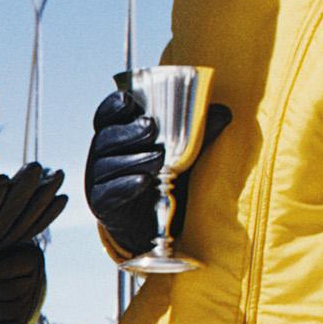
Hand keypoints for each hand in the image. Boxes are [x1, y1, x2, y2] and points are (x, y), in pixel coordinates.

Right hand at [84, 80, 231, 255]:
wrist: (162, 222)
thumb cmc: (170, 178)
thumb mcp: (187, 152)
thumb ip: (200, 133)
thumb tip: (223, 111)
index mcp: (117, 136)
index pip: (106, 116)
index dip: (113, 107)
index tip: (129, 100)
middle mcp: (102, 156)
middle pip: (105, 138)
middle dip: (127, 131)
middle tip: (150, 127)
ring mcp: (99, 181)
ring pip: (106, 166)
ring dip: (133, 159)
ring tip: (158, 158)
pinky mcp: (102, 205)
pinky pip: (107, 194)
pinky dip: (124, 186)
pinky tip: (143, 181)